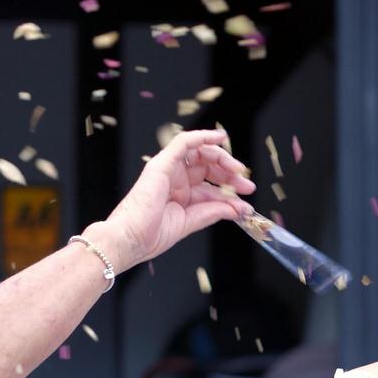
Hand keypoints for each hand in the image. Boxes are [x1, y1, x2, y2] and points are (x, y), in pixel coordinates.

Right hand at [93, 129, 255, 270]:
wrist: (130, 240)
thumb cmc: (151, 236)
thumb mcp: (193, 222)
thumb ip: (215, 211)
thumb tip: (240, 208)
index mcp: (181, 194)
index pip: (211, 184)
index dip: (231, 188)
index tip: (247, 196)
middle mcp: (175, 179)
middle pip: (208, 166)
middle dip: (230, 173)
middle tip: (247, 184)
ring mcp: (168, 170)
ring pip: (199, 152)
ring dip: (222, 157)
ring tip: (238, 169)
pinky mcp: (161, 164)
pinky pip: (183, 143)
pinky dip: (202, 137)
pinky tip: (219, 137)